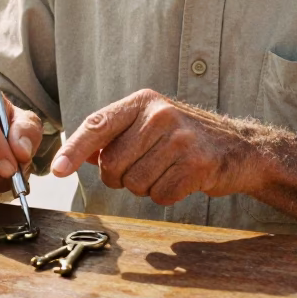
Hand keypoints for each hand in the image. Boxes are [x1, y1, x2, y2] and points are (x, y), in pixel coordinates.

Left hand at [49, 89, 256, 205]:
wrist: (239, 148)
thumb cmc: (185, 138)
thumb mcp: (149, 124)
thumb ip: (113, 136)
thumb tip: (74, 154)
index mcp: (143, 102)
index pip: (97, 125)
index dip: (73, 150)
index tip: (57, 170)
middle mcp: (160, 115)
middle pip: (113, 164)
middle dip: (121, 177)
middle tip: (144, 168)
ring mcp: (181, 138)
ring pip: (136, 183)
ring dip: (146, 187)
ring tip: (166, 171)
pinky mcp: (198, 163)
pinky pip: (160, 195)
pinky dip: (166, 195)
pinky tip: (181, 180)